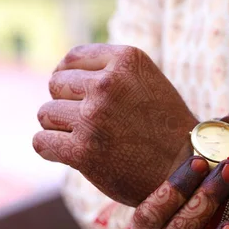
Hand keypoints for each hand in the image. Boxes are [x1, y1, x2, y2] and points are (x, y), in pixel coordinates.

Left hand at [33, 44, 197, 205]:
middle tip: (88, 122)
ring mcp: (94, 117)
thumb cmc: (164, 126)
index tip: (77, 94)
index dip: (69, 77)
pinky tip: (70, 154)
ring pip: (45, 114)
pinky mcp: (83, 151)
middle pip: (55, 85)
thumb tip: (58, 74)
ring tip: (84, 138)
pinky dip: (51, 149)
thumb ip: (110, 71)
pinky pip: (41, 141)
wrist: (187, 169)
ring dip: (59, 127)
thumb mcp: (145, 81)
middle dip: (67, 103)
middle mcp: (108, 83)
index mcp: (126, 60)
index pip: (72, 58)